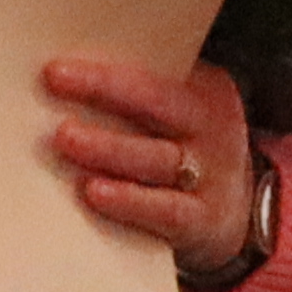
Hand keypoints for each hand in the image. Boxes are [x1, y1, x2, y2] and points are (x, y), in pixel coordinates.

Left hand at [44, 55, 266, 280]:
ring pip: (156, 158)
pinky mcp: (204, 220)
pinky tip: (96, 193)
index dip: (103, 74)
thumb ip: (133, 97)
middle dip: (104, 94)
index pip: (151, 76)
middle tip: (55, 93)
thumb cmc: (184, 151)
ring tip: (67, 140)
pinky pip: (167, 210)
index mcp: (203, 91)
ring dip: (108, 149)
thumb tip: (55, 79)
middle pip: (155, 106)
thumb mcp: (176, 116)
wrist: (237, 213)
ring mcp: (211, 176)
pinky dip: (131, 201)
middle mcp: (210, 129)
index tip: (54, 72)